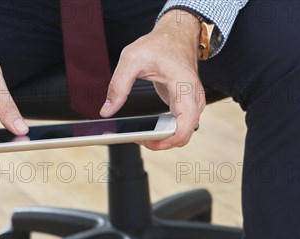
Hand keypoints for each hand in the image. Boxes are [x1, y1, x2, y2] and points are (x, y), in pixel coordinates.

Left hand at [100, 10, 205, 149]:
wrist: (176, 34)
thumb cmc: (158, 44)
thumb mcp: (131, 60)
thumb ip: (118, 86)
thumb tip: (107, 110)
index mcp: (184, 85)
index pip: (187, 123)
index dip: (171, 139)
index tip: (151, 142)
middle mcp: (193, 96)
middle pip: (186, 133)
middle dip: (164, 142)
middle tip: (142, 140)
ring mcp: (192, 101)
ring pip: (184, 132)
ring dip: (165, 138)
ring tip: (143, 135)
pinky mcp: (185, 104)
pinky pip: (180, 125)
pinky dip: (167, 131)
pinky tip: (150, 129)